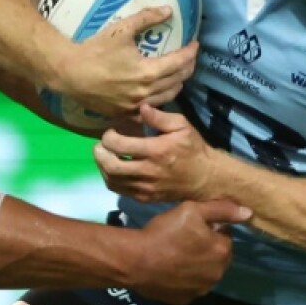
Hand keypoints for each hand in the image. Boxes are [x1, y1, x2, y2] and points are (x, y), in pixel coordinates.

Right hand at [50, 7, 197, 117]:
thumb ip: (146, 18)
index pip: (179, 63)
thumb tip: (168, 10)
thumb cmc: (94, 50)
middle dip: (187, 68)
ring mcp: (135, 106)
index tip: (195, 45)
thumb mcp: (120, 30)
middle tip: (188, 58)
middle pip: (177, 81)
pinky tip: (158, 93)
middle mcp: (146, 92)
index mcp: (148, 72)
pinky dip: (159, 101)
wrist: (69, 73)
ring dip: (176, 84)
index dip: (190, 53)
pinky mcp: (124, 113)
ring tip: (177, 74)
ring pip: (167, 97)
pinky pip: (150, 110)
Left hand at [94, 105, 215, 201]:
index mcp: (156, 151)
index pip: (119, 146)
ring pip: (112, 180)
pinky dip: (111, 179)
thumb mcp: (182, 126)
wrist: (206, 178)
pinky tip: (114, 169)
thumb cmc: (193, 149)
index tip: (111, 132)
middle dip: (99, 153)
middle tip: (100, 145)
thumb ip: (160, 117)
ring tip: (104, 156)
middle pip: (111, 166)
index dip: (108, 137)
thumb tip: (141, 107)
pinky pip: (120, 190)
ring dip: (102, 166)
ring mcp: (145, 187)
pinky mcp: (145, 198)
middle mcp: (148, 171)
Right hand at [130, 199, 249, 304]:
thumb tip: (248, 212)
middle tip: (183, 239)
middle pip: (217, 256)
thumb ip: (221, 210)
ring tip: (175, 255)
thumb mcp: (192, 210)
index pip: (225, 235)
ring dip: (197, 265)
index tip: (191, 226)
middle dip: (206, 248)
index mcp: (222, 250)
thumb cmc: (165, 232)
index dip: (209, 228)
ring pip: (205, 273)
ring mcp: (202, 290)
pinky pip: (190, 286)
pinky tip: (170, 270)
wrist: (136, 261)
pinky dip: (184, 279)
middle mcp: (218, 274)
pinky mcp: (186, 301)